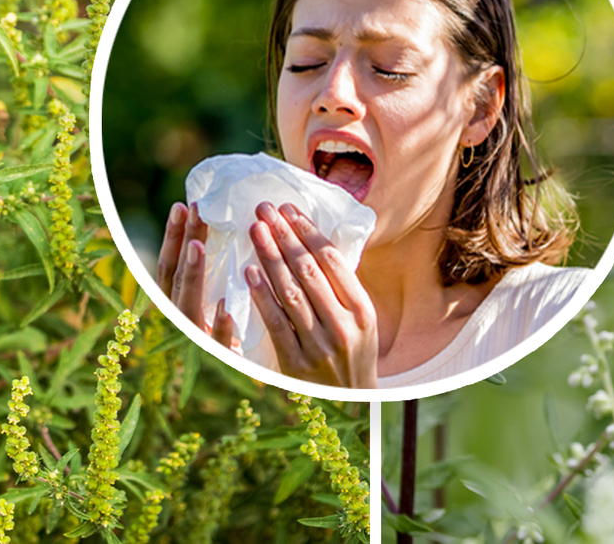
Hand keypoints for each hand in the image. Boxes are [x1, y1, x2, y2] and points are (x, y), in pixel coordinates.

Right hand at [157, 202, 237, 349]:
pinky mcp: (221, 361)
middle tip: (194, 209)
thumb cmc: (232, 337)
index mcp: (180, 304)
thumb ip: (214, 276)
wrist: (238, 382)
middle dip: (184, 242)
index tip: (182, 206)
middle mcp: (182, 320)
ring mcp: (198, 340)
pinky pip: (219, 343)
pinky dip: (221, 327)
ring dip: (193, 275)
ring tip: (197, 247)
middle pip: (177, 277)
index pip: (171, 265)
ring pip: (190, 305)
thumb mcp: (216, 305)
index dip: (174, 237)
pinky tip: (225, 307)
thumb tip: (217, 234)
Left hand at [246, 202, 377, 387]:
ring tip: (255, 230)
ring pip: (290, 292)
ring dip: (270, 257)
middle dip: (284, 236)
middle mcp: (344, 327)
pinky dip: (262, 295)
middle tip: (264, 209)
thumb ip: (342, 287)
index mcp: (363, 311)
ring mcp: (320, 347)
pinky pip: (276, 322)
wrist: (351, 404)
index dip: (308, 231)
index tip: (288, 209)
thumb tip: (313, 241)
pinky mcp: (296, 364)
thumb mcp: (361, 320)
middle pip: (309, 271)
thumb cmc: (354, 354)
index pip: (333, 260)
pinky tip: (249, 272)